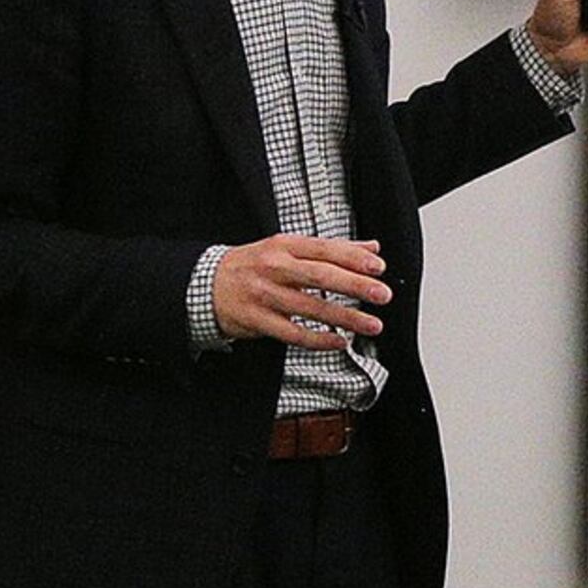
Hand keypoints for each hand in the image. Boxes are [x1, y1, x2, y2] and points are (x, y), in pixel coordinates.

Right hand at [213, 235, 389, 346]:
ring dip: (345, 318)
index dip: (354, 258)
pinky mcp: (257, 320)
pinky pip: (293, 333)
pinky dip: (319, 339)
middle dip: (355, 286)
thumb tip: (371, 247)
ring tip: (372, 324)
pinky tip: (339, 342)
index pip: (325, 249)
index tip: (378, 267)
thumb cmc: (252, 265)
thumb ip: (330, 248)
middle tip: (382, 295)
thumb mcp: (287, 247)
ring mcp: (265, 294)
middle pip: (321, 276)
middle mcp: (275, 267)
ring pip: (310, 307)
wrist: (206, 284)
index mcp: (284, 245)